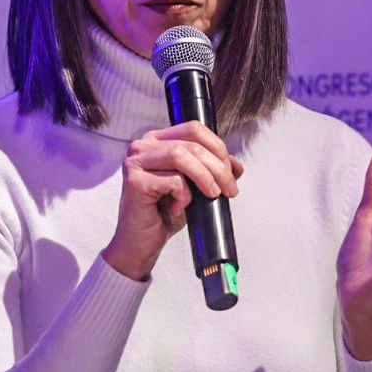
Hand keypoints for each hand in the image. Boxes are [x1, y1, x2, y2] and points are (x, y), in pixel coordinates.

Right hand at [101, 121, 241, 280]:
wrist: (142, 243)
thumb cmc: (164, 214)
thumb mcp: (195, 188)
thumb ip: (212, 171)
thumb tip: (236, 165)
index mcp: (157, 141)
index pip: (193, 129)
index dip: (218, 147)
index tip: (231, 172)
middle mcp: (143, 146)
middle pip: (191, 143)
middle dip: (218, 167)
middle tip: (229, 189)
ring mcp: (135, 162)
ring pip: (181, 156)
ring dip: (205, 177)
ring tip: (212, 195)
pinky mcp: (135, 182)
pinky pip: (173, 180)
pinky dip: (184, 196)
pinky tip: (178, 209)